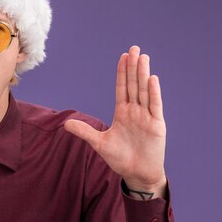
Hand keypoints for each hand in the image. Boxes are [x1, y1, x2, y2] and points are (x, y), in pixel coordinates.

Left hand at [63, 46, 166, 197]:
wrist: (137, 173)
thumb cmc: (120, 158)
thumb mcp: (99, 143)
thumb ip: (84, 132)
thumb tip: (65, 124)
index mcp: (122, 113)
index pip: (122, 88)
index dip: (122, 73)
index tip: (123, 57)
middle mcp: (135, 111)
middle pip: (133, 85)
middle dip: (133, 67)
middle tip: (134, 48)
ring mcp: (146, 117)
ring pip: (144, 91)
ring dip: (143, 74)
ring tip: (143, 57)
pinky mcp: (156, 125)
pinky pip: (154, 106)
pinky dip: (153, 93)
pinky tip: (152, 79)